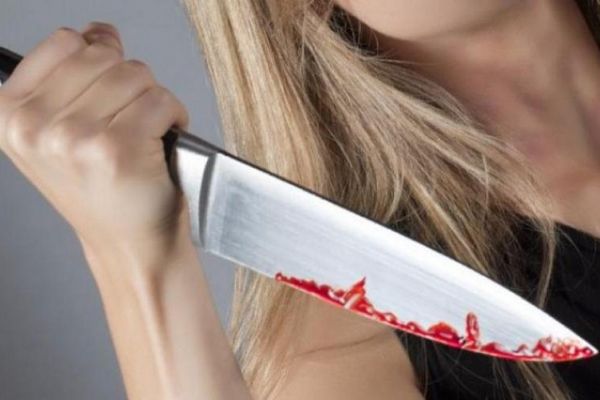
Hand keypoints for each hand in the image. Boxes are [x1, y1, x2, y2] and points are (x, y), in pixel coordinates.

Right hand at [0, 22, 190, 263]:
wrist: (127, 242)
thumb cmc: (102, 189)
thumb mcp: (62, 131)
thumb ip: (72, 74)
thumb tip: (98, 31)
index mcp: (10, 115)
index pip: (66, 43)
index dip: (99, 60)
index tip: (106, 90)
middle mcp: (35, 125)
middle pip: (105, 57)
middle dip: (130, 83)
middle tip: (130, 120)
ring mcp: (75, 136)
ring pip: (136, 75)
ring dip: (153, 101)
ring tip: (145, 133)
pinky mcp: (117, 148)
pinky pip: (161, 100)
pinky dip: (174, 115)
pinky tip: (162, 139)